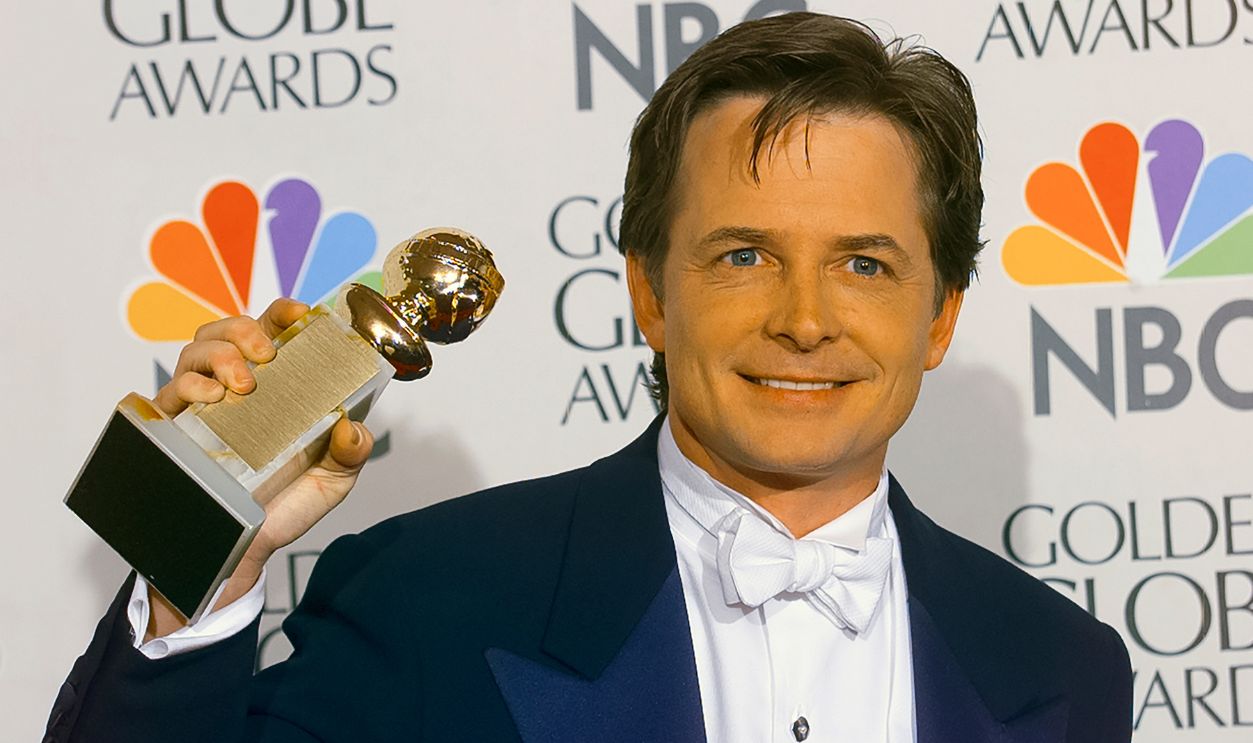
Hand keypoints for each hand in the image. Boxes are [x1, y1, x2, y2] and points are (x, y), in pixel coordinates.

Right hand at [145, 298, 373, 637]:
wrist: (247, 552)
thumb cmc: (288, 507)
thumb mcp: (332, 481)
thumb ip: (351, 453)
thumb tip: (354, 429)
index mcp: (277, 388)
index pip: (273, 332)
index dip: (284, 313)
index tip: (301, 313)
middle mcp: (237, 388)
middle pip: (227, 330)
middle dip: (244, 328)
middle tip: (266, 354)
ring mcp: (204, 406)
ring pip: (196, 350)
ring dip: (219, 353)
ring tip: (242, 383)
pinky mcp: (176, 430)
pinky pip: (170, 391)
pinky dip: (191, 385)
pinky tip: (214, 398)